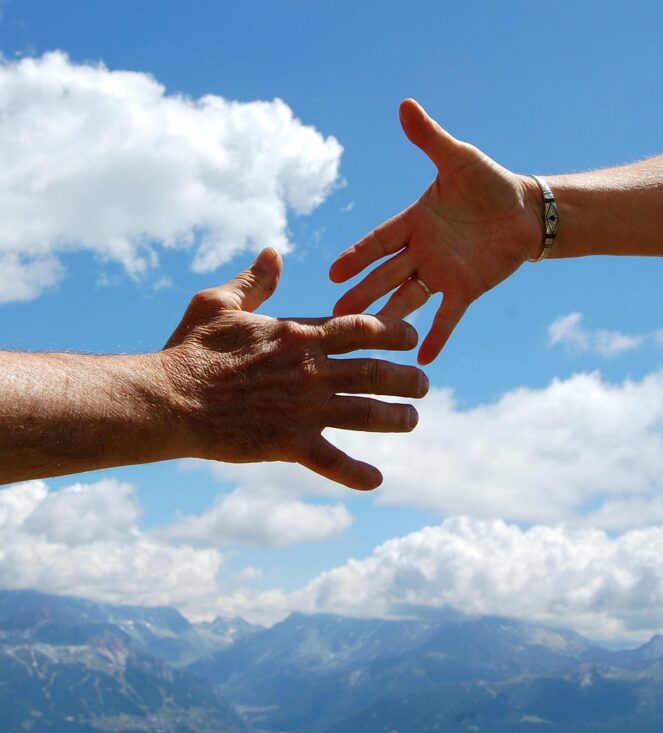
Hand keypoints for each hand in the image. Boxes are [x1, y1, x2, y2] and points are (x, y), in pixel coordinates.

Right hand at [156, 247, 427, 489]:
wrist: (170, 399)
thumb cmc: (190, 349)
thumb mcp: (219, 303)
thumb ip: (254, 281)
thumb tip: (274, 252)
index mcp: (297, 335)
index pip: (360, 329)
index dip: (393, 332)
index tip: (411, 336)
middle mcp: (310, 371)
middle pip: (374, 372)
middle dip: (406, 377)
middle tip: (423, 383)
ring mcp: (304, 409)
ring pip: (366, 413)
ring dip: (396, 417)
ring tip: (414, 419)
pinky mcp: (289, 444)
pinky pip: (332, 461)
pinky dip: (356, 473)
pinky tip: (377, 480)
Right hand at [330, 99, 543, 363]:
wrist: (526, 210)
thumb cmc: (489, 182)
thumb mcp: (459, 158)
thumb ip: (430, 139)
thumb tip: (405, 104)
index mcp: (414, 221)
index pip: (379, 240)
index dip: (358, 255)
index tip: (333, 271)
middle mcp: (421, 251)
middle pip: (385, 275)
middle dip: (361, 294)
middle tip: (335, 314)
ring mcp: (441, 272)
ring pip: (407, 298)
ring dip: (388, 318)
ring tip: (367, 340)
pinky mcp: (466, 288)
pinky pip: (448, 315)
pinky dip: (438, 334)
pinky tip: (424, 358)